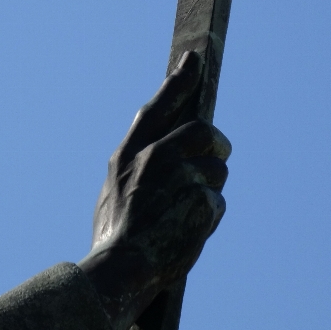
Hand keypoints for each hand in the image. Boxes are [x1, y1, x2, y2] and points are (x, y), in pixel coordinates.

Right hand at [77, 51, 230, 329]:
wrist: (120, 270)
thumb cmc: (115, 233)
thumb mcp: (113, 187)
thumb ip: (137, 161)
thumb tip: (163, 143)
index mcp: (129, 152)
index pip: (158, 107)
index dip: (178, 82)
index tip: (193, 59)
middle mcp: (155, 157)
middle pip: (203, 132)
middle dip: (215, 147)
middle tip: (217, 158)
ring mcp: (179, 178)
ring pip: (216, 172)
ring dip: (209, 191)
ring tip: (183, 214)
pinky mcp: (200, 202)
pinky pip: (217, 203)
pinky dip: (208, 218)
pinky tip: (187, 231)